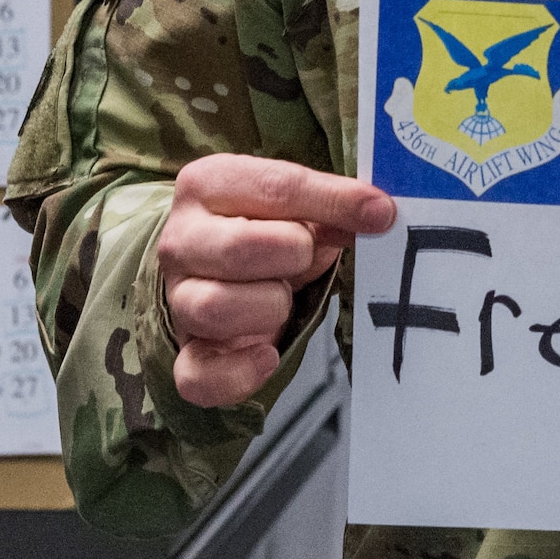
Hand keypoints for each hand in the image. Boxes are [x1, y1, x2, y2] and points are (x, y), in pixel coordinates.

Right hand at [158, 154, 394, 407]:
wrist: (217, 270)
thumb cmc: (267, 227)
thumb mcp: (297, 205)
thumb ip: (331, 206)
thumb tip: (377, 214)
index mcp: (208, 184)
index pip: (276, 187)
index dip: (335, 202)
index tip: (381, 213)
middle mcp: (181, 240)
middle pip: (238, 248)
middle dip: (293, 254)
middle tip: (306, 256)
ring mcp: (177, 298)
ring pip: (216, 308)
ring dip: (270, 305)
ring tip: (283, 296)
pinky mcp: (183, 353)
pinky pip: (197, 374)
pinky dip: (239, 372)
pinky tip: (267, 355)